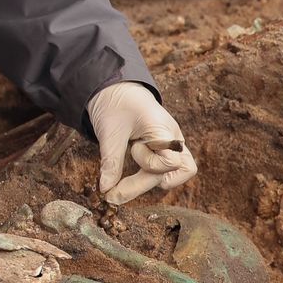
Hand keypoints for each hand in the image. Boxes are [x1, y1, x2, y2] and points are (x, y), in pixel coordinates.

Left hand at [87, 81, 196, 204]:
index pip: (170, 162)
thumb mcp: (109, 132)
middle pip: (170, 174)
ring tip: (124, 183)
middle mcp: (173, 140)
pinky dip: (149, 178)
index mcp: (163, 130)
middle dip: (140, 185)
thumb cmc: (115, 104)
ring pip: (176, 175)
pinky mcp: (165, 151)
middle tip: (112, 194)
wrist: (117, 89)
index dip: (149, 165)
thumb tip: (106, 190)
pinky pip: (167, 171)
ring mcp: (172, 146)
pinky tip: (129, 179)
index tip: (132, 150)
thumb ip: (111, 162)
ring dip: (149, 182)